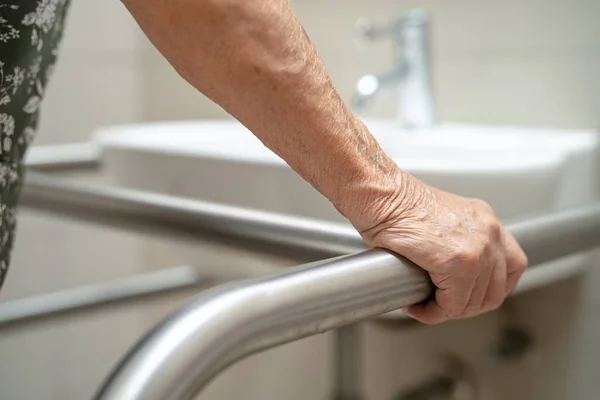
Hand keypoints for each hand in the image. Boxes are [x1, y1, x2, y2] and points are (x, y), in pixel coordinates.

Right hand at [358, 173, 527, 324]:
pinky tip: (418, 306)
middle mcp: (488, 231)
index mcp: (484, 220)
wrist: (381, 195)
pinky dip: (434, 312)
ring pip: (474, 301)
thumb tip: (451, 276)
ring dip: (448, 310)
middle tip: (440, 306)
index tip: (471, 296)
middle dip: (466, 306)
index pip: (512, 265)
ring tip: (426, 306)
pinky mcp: (458, 262)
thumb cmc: (395, 204)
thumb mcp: (439, 220)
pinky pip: (452, 303)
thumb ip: (456, 243)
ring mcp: (477, 247)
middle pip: (496, 289)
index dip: (492, 289)